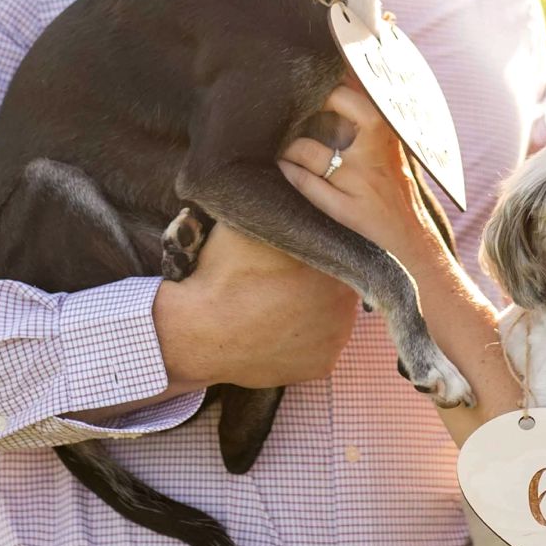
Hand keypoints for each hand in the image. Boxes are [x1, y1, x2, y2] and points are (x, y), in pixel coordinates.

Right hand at [151, 223, 358, 392]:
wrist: (198, 331)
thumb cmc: (223, 273)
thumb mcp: (249, 224)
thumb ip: (279, 204)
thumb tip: (290, 179)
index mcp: (334, 262)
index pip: (338, 249)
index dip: (315, 249)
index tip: (293, 253)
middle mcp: (347, 303)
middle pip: (338, 283)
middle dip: (318, 279)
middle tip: (283, 278)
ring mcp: (337, 339)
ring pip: (331, 316)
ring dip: (314, 310)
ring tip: (278, 304)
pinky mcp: (323, 366)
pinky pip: (319, 347)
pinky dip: (303, 341)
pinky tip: (278, 330)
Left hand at [279, 83, 440, 270]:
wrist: (411, 233)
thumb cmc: (395, 178)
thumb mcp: (390, 139)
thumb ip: (369, 106)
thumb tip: (344, 67)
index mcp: (384, 128)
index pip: (344, 94)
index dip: (320, 92)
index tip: (308, 93)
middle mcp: (371, 152)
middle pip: (324, 119)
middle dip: (302, 118)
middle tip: (292, 121)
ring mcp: (358, 181)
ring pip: (308, 151)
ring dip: (289, 148)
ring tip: (286, 147)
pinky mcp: (347, 209)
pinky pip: (307, 185)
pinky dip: (291, 173)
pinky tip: (285, 167)